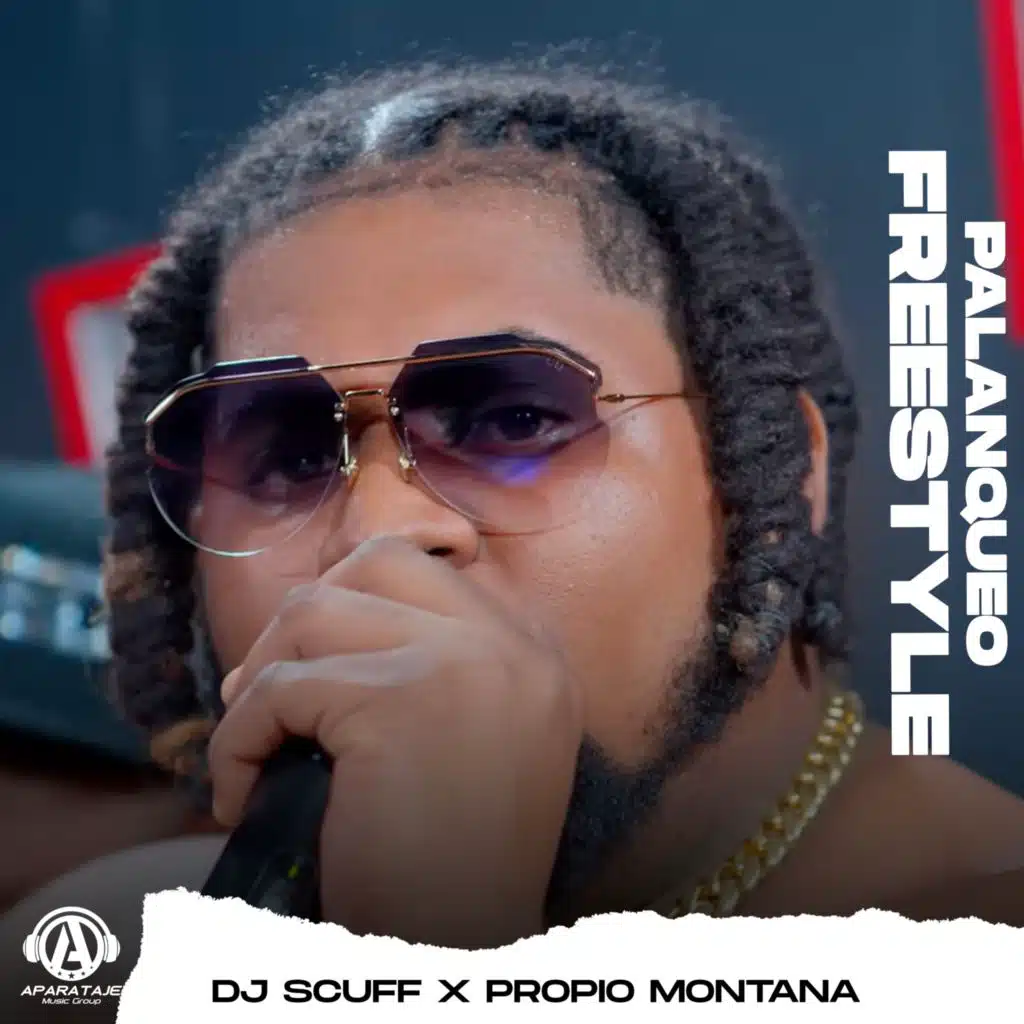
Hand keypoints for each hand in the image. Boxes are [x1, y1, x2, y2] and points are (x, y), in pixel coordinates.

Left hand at [208, 536, 582, 947]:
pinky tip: (240, 794)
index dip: (362, 599)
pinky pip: (276, 690)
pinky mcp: (397, 700)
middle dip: (308, 615)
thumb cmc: (455, 865)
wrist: (462, 953)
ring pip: (315, 609)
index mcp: (536, 654)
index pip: (436, 568)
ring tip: (256, 743)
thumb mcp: (470, 740)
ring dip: (263, 675)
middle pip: (379, 561)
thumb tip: (319, 612)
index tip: (320, 659)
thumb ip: (429, 665)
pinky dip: (236, 741)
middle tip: (272, 690)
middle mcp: (514, 645)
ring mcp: (462, 663)